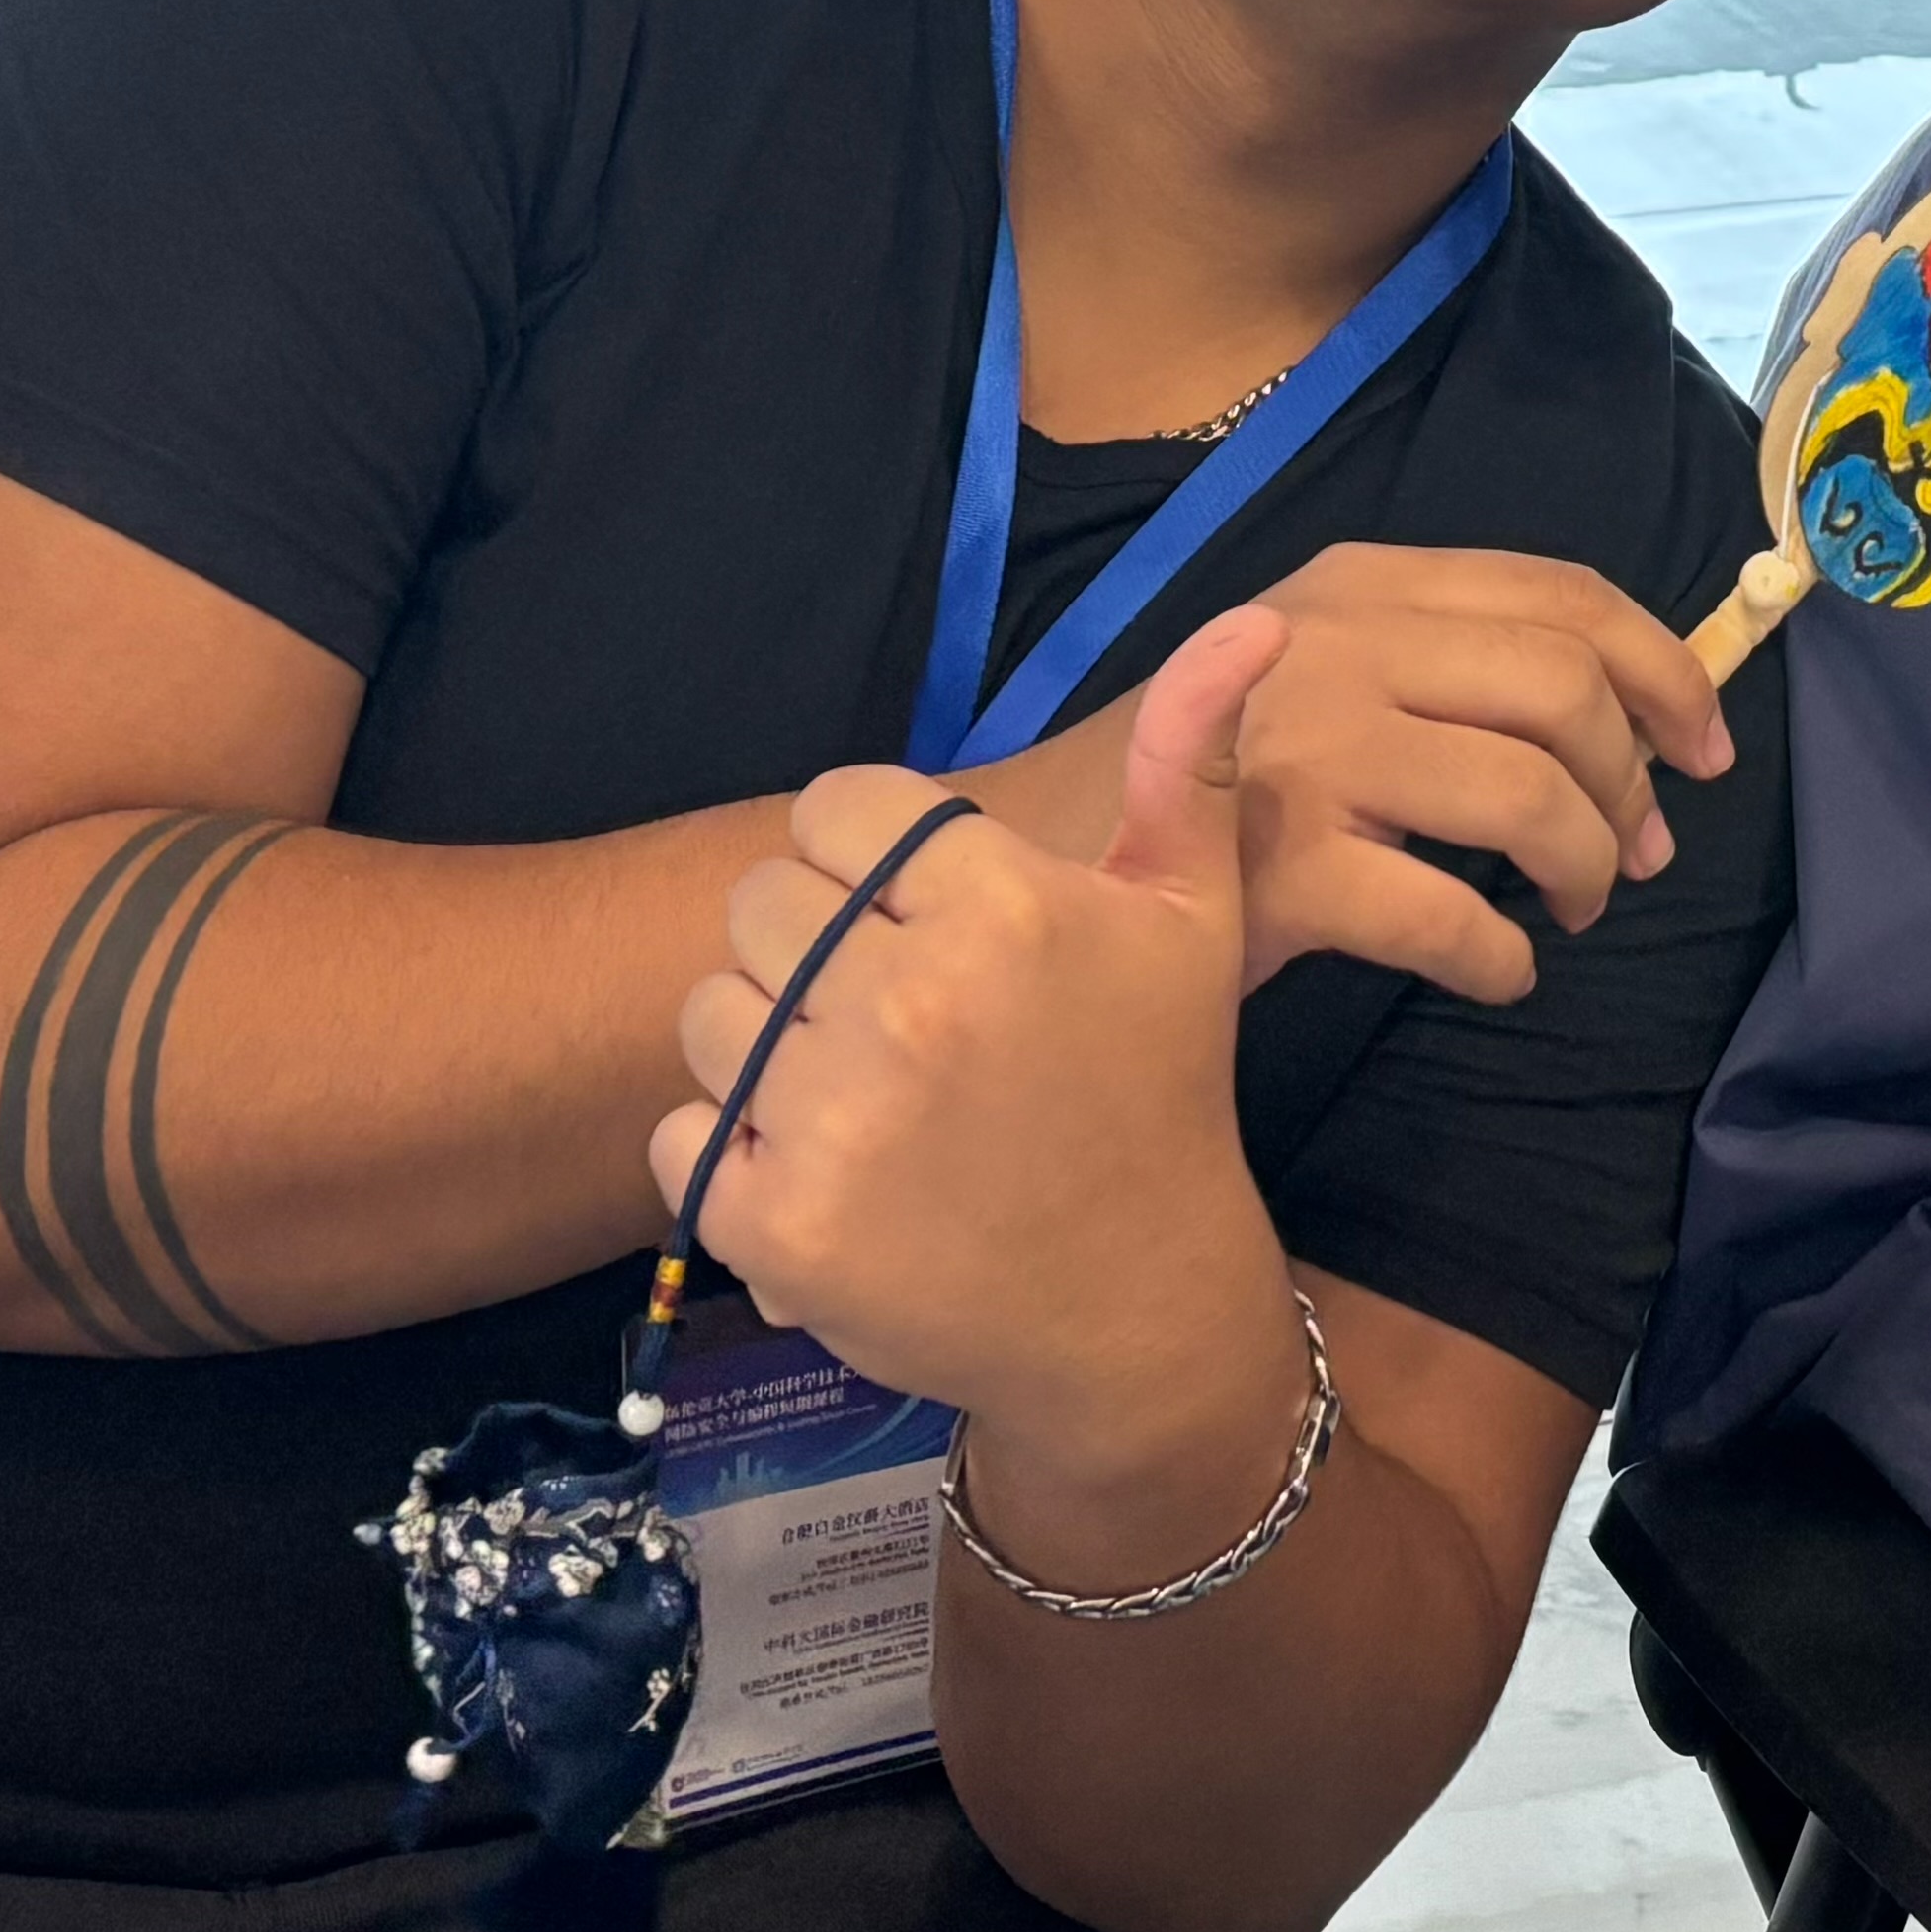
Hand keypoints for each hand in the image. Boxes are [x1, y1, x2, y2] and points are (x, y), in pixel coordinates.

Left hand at [655, 612, 1298, 1495]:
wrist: (1135, 1309)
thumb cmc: (1158, 1092)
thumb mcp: (1193, 919)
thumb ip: (1192, 762)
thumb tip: (1250, 622)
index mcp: (1002, 906)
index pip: (836, 810)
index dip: (870, 860)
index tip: (927, 922)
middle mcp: (912, 1000)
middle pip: (761, 904)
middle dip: (813, 951)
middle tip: (899, 1020)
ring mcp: (835, 1119)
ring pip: (709, 1013)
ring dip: (765, 1049)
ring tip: (864, 1095)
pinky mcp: (777, 1224)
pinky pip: (680, 1137)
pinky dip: (733, 1158)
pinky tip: (832, 1174)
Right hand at [967, 545, 1729, 1004]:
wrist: (1034, 848)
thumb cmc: (1207, 770)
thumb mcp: (1320, 665)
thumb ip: (1448, 663)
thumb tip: (1633, 721)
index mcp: (1364, 584)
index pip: (1565, 596)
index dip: (1665, 671)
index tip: (1706, 751)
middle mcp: (1343, 645)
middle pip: (1566, 693)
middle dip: (1631, 783)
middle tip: (1636, 856)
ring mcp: (1312, 751)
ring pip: (1529, 798)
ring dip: (1584, 868)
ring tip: (1572, 911)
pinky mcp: (1287, 866)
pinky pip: (1451, 915)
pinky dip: (1502, 956)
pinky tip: (1502, 972)